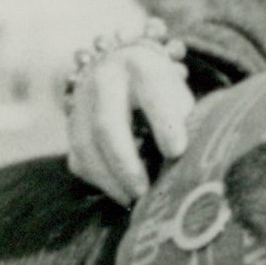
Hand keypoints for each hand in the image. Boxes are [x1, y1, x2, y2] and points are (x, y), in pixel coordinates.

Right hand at [64, 34, 194, 205]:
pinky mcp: (71, 125)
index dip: (164, 123)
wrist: (118, 67)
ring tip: (133, 200)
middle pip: (106, 124)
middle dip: (126, 163)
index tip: (177, 152)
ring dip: (109, 179)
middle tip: (144, 192)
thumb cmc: (159, 88)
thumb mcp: (177, 91)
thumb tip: (194, 162)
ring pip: (86, 146)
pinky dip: (98, 180)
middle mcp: (104, 79)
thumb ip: (185, 119)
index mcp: (140, 65)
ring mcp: (81, 102)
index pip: (151, 92)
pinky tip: (120, 192)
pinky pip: (78, 159)